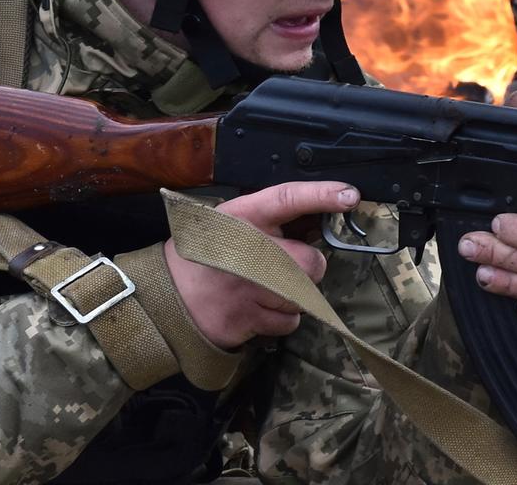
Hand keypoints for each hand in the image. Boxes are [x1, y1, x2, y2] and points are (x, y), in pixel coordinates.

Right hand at [164, 180, 358, 349]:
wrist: (167, 295)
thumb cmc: (206, 252)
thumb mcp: (231, 220)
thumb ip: (269, 219)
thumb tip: (317, 220)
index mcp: (243, 216)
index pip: (286, 198)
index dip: (320, 195)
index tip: (349, 195)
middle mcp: (247, 250)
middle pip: (310, 263)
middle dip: (308, 267)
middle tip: (288, 265)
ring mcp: (248, 288)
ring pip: (302, 296)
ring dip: (294, 295)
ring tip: (265, 286)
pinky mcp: (247, 320)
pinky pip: (288, 322)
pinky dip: (281, 317)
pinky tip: (259, 307)